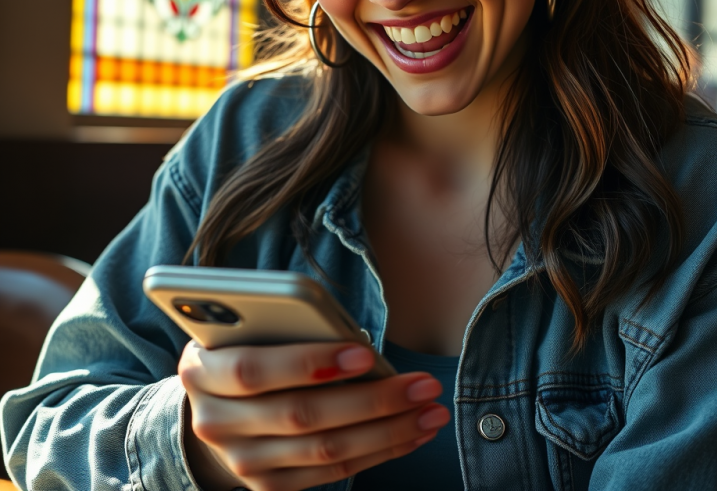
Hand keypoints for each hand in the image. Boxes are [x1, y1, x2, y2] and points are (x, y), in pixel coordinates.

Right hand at [178, 340, 450, 490]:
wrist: (215, 403)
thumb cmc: (244, 345)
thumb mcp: (248, 324)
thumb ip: (284, 325)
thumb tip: (350, 338)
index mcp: (202, 371)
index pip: (255, 371)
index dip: (309, 363)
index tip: (364, 354)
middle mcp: (216, 422)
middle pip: (301, 416)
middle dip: (371, 401)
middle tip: (423, 384)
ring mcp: (242, 461)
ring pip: (324, 451)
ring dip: (387, 431)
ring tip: (430, 410)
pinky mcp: (268, 485)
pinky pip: (331, 473)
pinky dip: (377, 452)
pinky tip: (411, 433)